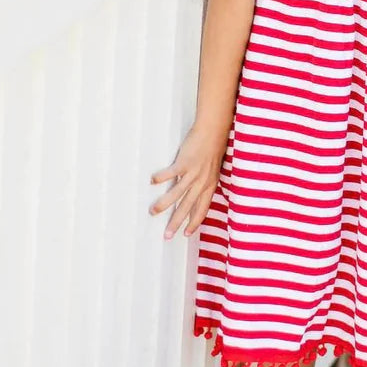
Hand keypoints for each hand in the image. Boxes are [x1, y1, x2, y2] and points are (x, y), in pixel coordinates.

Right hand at [149, 123, 225, 238]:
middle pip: (188, 207)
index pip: (202, 209)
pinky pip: (171, 173)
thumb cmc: (212, 148)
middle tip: (167, 235)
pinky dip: (161, 177)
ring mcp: (194, 173)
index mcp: (210, 185)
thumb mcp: (212, 170)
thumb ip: (204, 182)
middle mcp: (202, 182)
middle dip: (176, 223)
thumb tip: (195, 192)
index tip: (186, 234)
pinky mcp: (185, 162)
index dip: (194, 222)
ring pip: (177, 194)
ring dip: (164, 204)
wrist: (214, 131)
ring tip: (152, 211)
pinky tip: (152, 181)